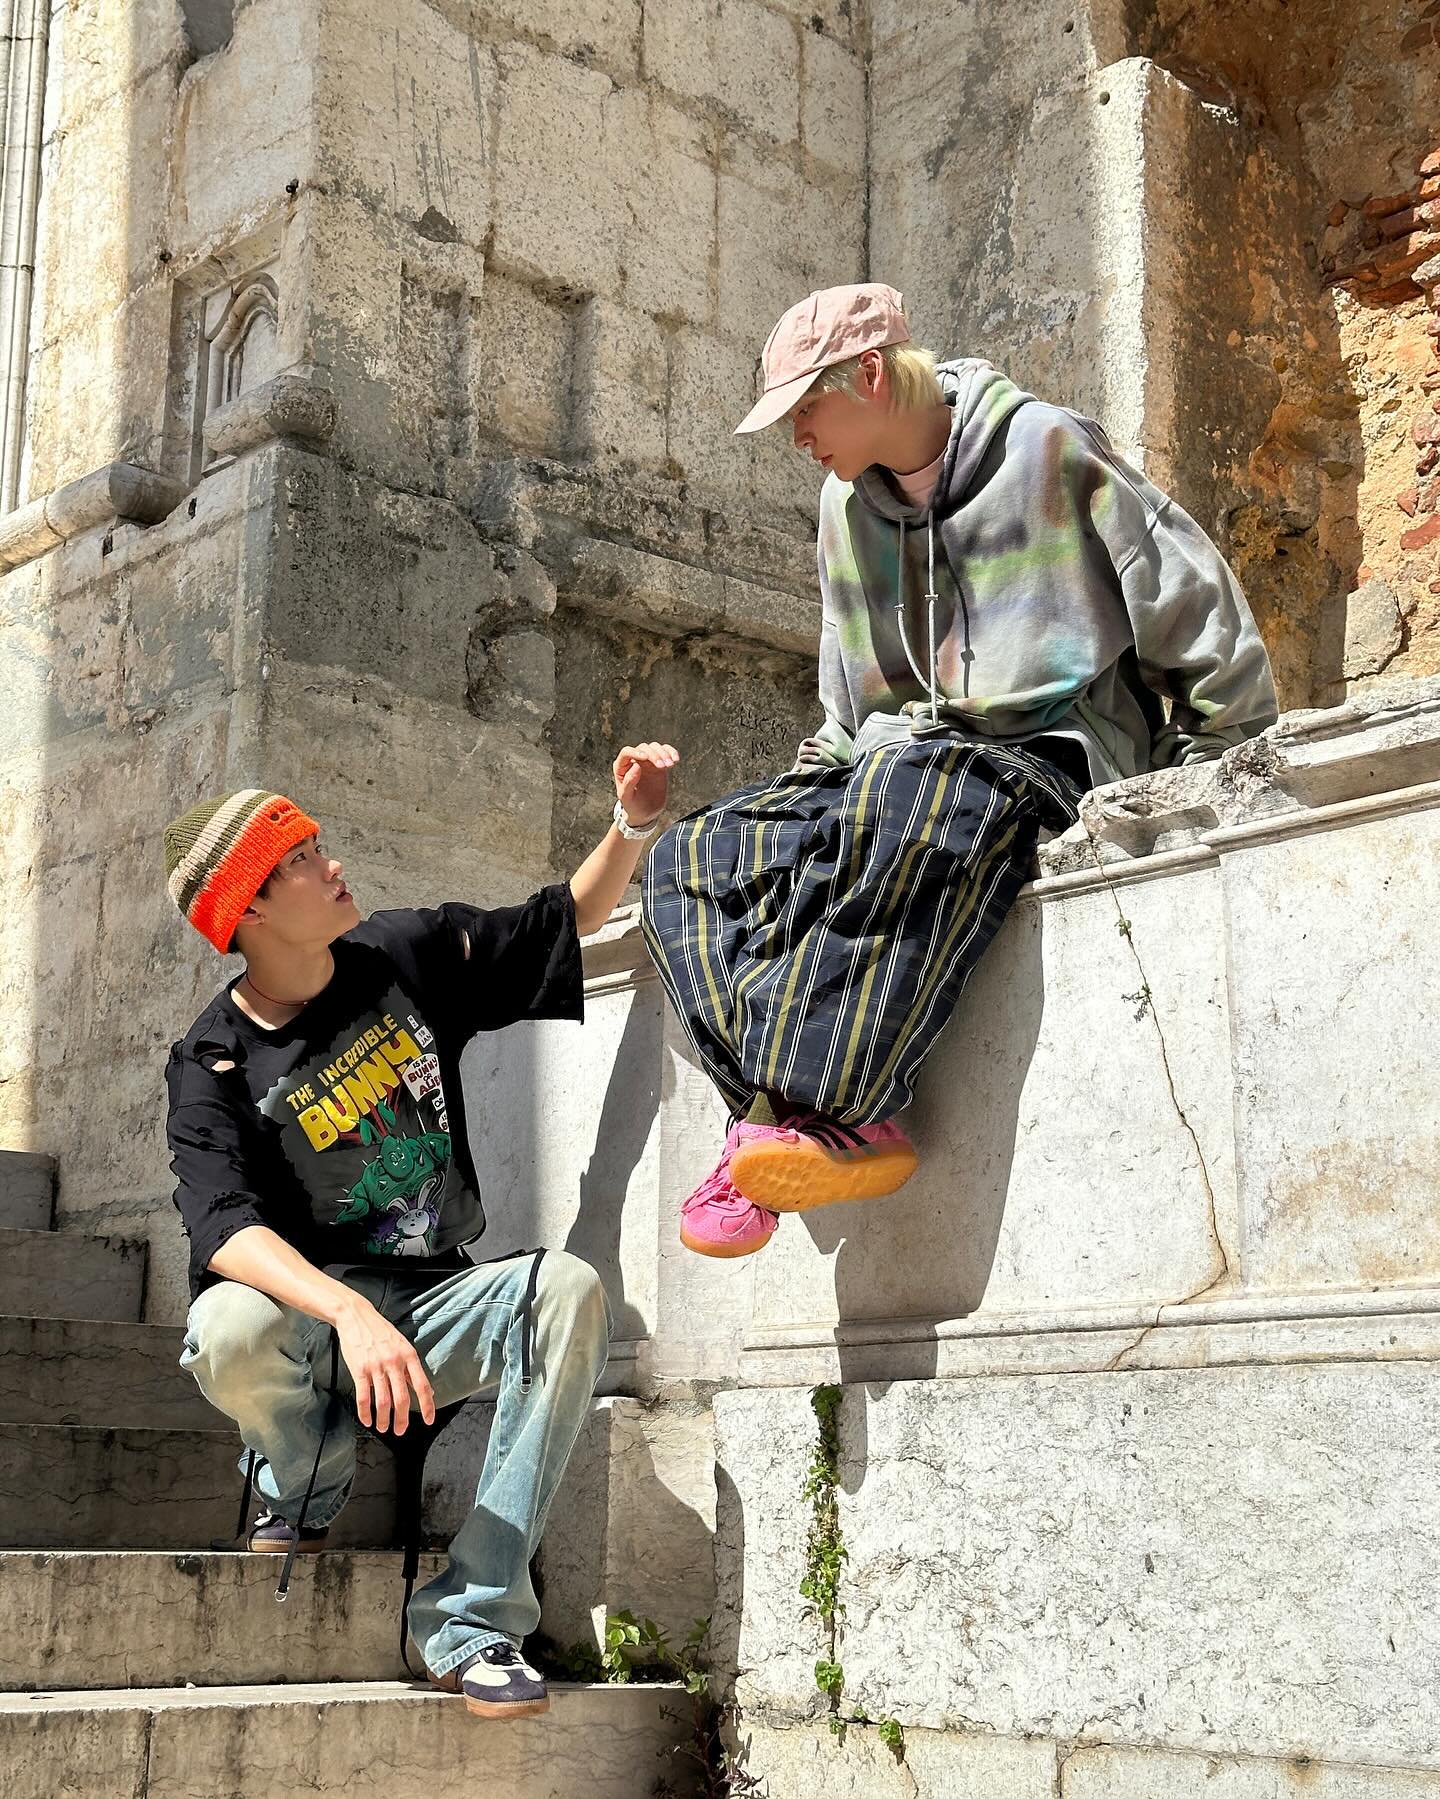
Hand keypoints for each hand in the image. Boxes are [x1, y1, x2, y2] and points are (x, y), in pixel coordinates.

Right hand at [334, 1296, 435, 1435]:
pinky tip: (367, 1419)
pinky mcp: (359, 1370)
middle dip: (402, 1420)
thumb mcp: (402, 1345)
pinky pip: (363, 1397)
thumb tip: (427, 1389)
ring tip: (383, 1427)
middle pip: (401, 1399)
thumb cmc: (380, 1331)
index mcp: (409, 1356)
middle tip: (400, 1430)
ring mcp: (376, 1367)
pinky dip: (365, 1413)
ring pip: (382, 1402)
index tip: (429, 1420)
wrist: (356, 1316)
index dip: (427, 1406)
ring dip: (383, 1419)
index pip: (422, 1385)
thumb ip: (412, 1368)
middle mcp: (394, 1362)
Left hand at [613, 741, 677, 826]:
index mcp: (621, 767)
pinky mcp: (659, 765)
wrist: (645, 813)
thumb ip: (629, 782)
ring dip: (664, 753)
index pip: (627, 752)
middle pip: (644, 748)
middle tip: (662, 766)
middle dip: (654, 754)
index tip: (646, 757)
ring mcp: (647, 762)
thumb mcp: (626, 797)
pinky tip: (676, 760)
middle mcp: (634, 761)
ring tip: (670, 765)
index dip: (636, 752)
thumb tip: (636, 765)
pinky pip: (665, 752)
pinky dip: (671, 752)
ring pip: (655, 747)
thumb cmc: (632, 805)